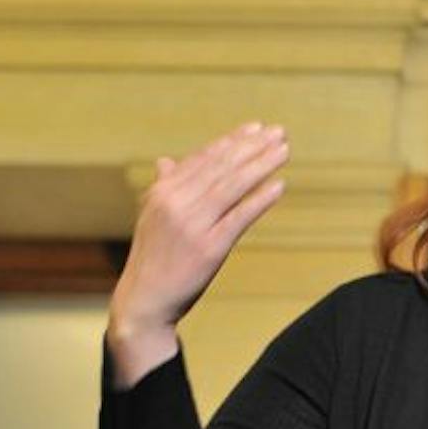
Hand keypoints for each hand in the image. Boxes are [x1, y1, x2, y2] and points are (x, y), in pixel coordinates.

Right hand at [108, 123, 288, 384]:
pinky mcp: (208, 248)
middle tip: (279, 132)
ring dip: (261, 165)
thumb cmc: (153, 257)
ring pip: (232, 187)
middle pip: (221, 168)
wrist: (144, 300)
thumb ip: (165, 187)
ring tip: (284, 150)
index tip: (256, 128)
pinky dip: (259, 200)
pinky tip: (279, 186)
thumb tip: (167, 160)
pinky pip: (239, 218)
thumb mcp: (153, 217)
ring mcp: (192, 225)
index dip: (232, 141)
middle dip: (252, 147)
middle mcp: (175, 203)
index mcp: (162, 192)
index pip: (203, 159)